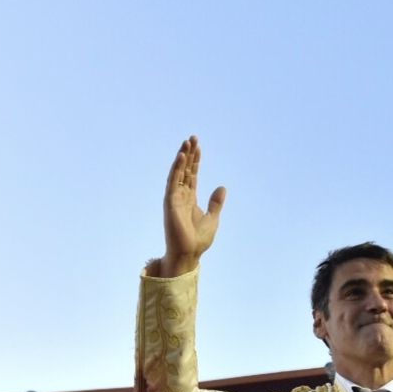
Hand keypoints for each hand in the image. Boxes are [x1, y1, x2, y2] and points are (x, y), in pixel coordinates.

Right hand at [157, 135, 225, 277]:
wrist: (189, 254)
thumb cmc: (198, 240)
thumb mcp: (212, 218)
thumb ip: (216, 202)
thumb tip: (222, 187)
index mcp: (190, 199)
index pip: (192, 175)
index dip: (195, 161)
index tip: (198, 146)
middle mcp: (181, 196)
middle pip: (185, 170)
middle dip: (189, 154)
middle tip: (192, 138)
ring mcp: (174, 198)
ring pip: (178, 172)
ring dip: (182, 157)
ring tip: (187, 142)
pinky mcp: (170, 202)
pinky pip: (173, 181)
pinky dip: (176, 168)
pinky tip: (181, 156)